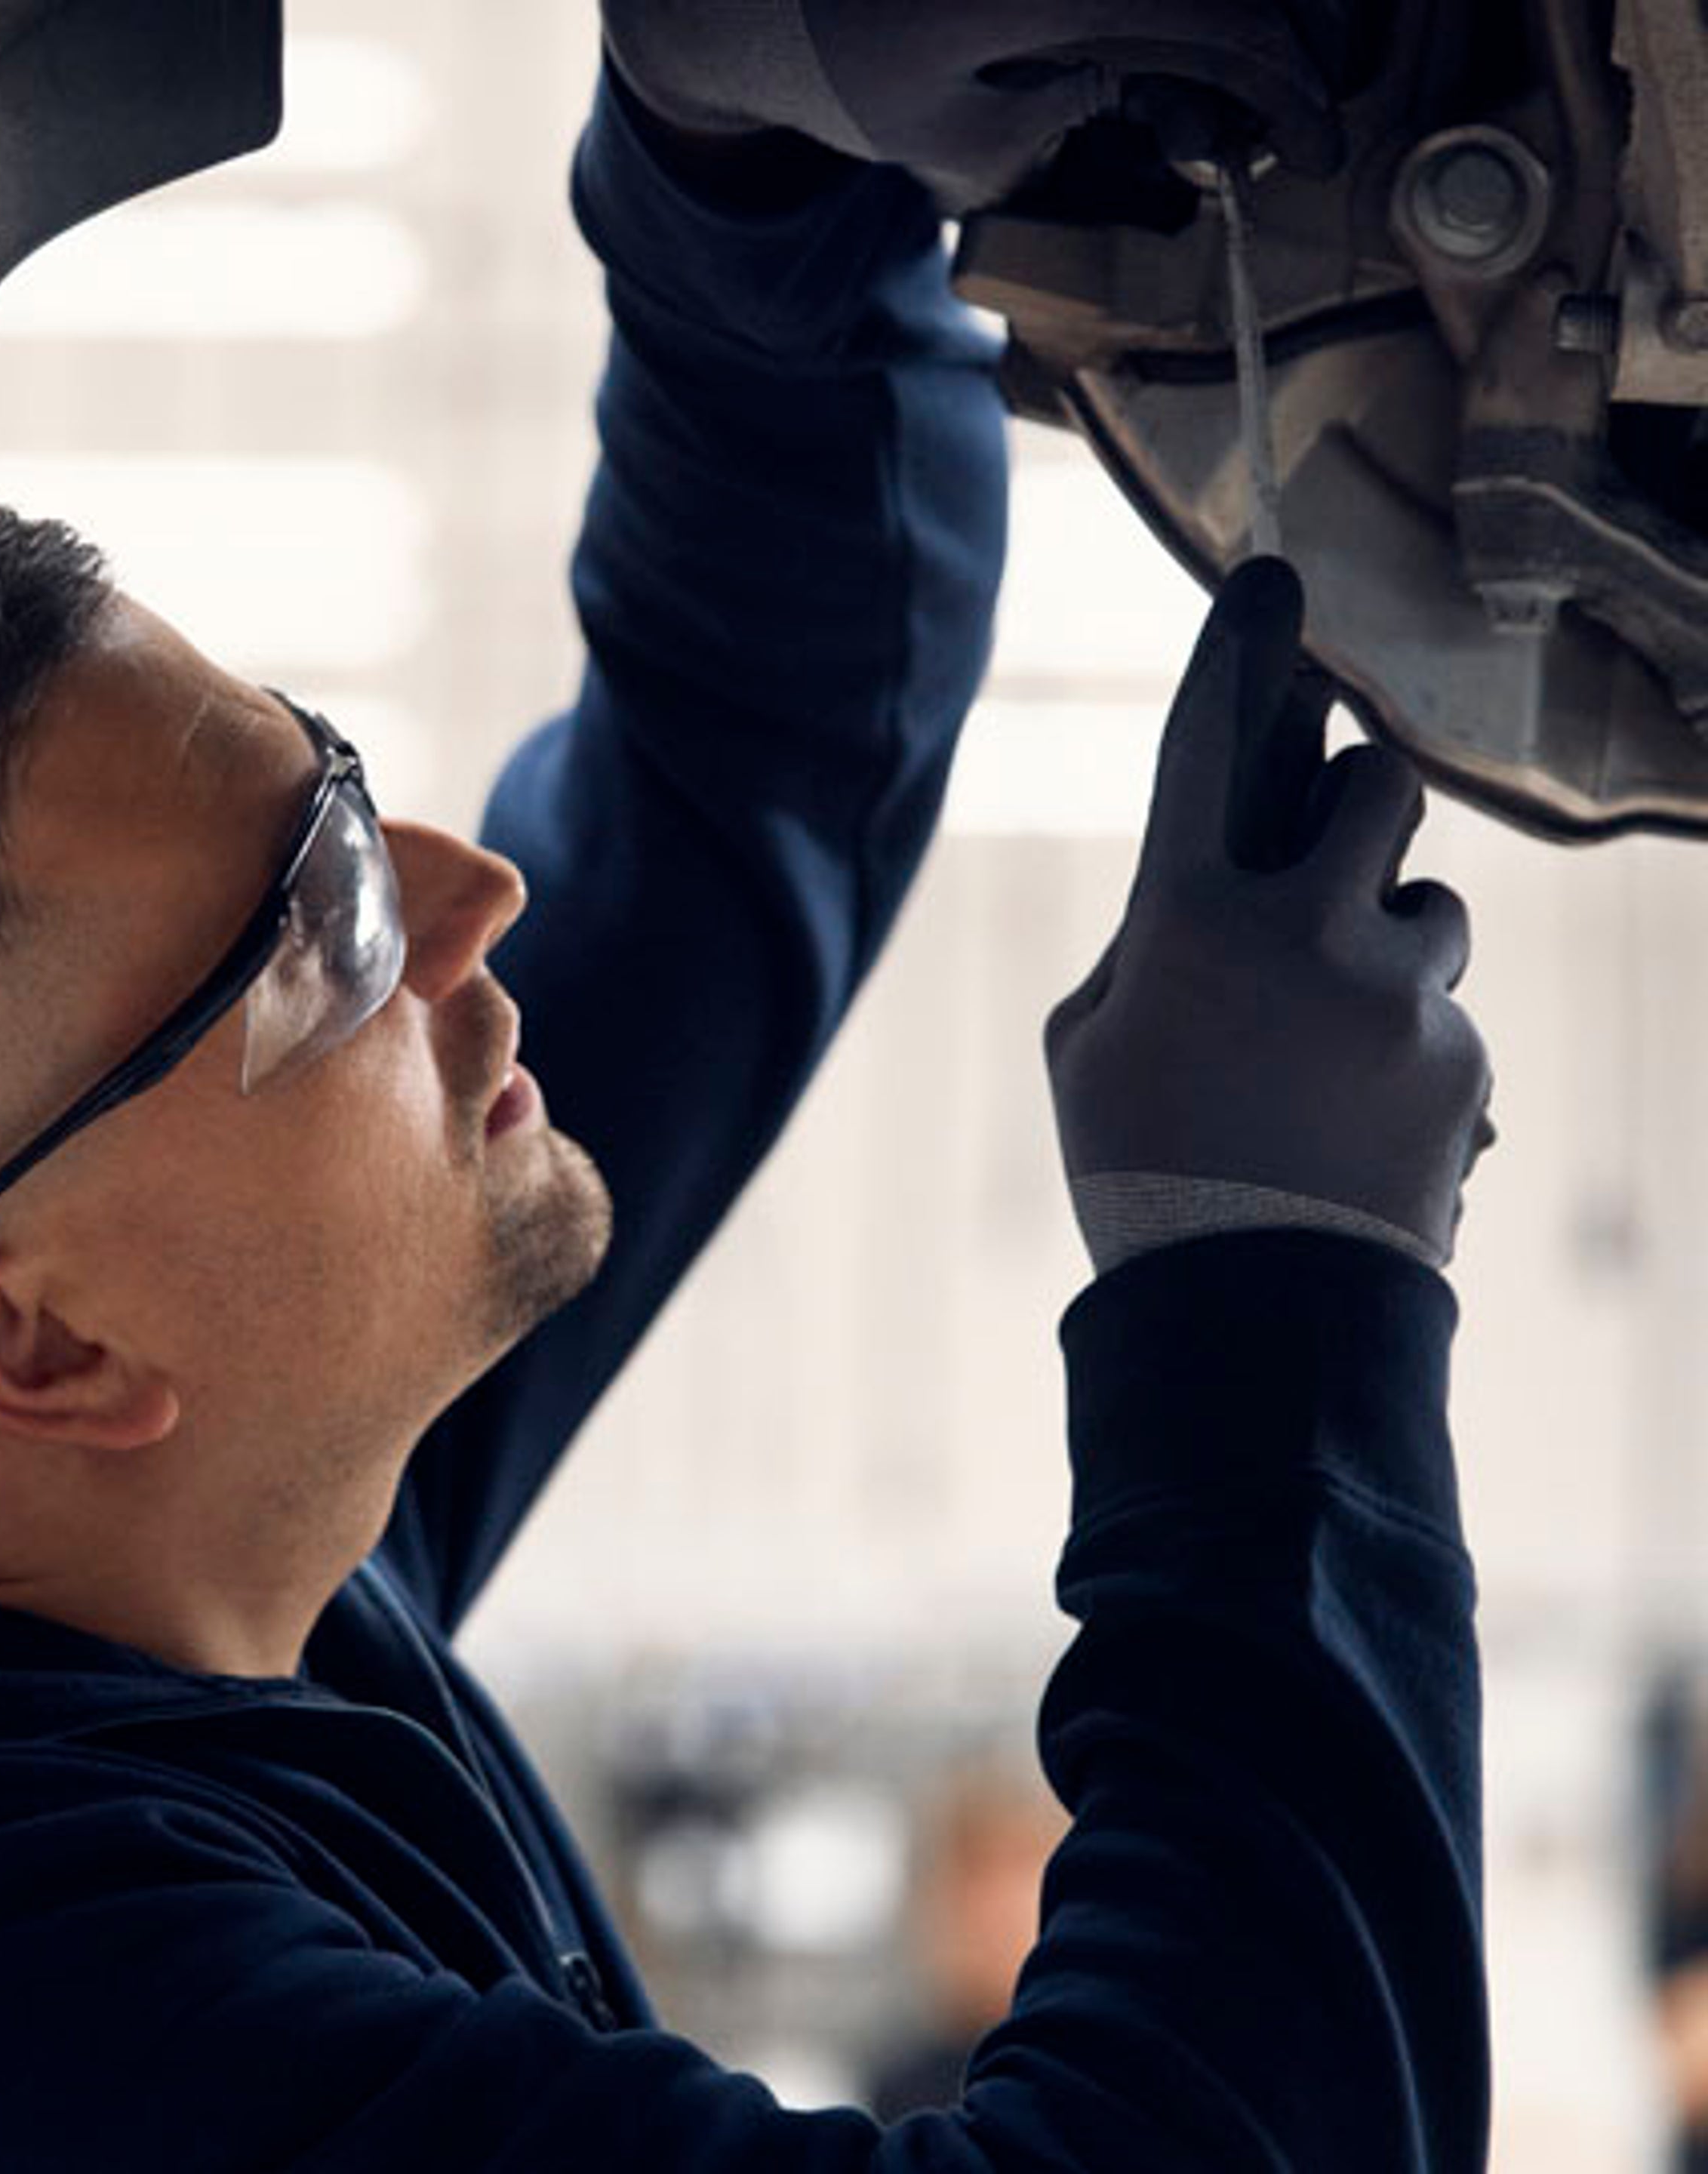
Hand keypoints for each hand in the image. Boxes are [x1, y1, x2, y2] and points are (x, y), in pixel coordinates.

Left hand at [600, 0, 1342, 208]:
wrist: (758, 1)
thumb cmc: (849, 74)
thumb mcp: (965, 133)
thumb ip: (1091, 100)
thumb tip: (1200, 95)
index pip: (1217, 14)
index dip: (1285, 83)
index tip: (1316, 149)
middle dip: (1280, 37)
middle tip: (1288, 117)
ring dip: (1232, 24)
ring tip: (1205, 106)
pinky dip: (1178, 14)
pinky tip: (1164, 71)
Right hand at [1045, 559, 1493, 1270]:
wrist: (1253, 1317)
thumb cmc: (1139, 1170)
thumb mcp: (1088, 1045)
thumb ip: (1150, 941)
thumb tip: (1227, 871)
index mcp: (1182, 922)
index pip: (1203, 747)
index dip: (1236, 654)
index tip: (1270, 577)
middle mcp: (1298, 934)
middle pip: (1376, 786)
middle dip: (1359, 802)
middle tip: (1336, 847)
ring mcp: (1393, 996)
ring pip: (1432, 905)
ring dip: (1392, 940)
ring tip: (1333, 1036)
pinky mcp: (1459, 1058)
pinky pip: (1444, 1014)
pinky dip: (1406, 1050)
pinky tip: (1354, 1123)